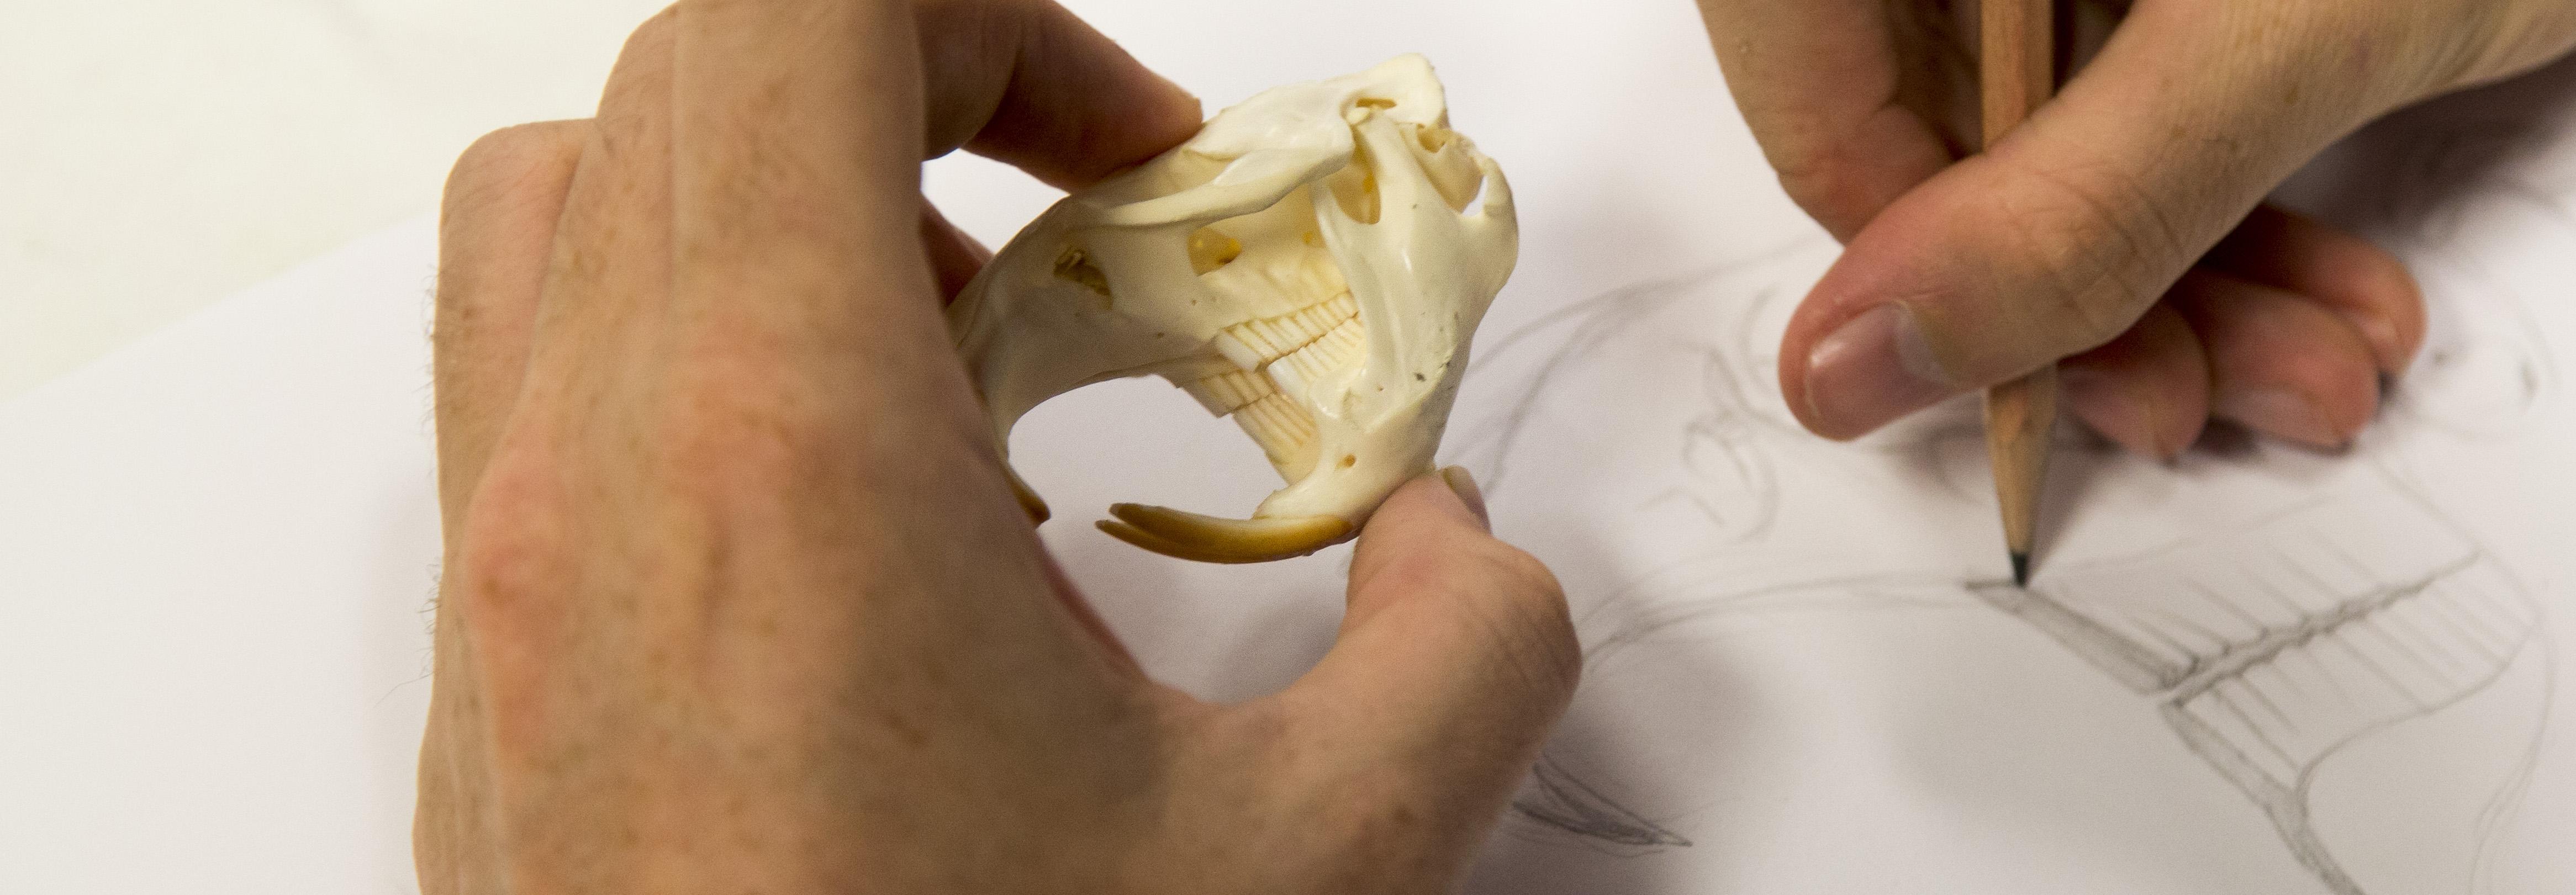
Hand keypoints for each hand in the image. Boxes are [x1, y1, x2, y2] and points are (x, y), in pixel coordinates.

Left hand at [415, 2, 1576, 891]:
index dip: (982, 18)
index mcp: (780, 455)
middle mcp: (589, 488)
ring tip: (962, 372)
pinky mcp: (490, 699)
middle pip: (687, 89)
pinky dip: (697, 378)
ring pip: (567, 230)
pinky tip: (879, 552)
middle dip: (913, 91)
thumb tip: (1466, 558)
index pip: (796, 22)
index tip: (1126, 149)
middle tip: (1081, 227)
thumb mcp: (1324, 870)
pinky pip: (536, 408)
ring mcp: (508, 592)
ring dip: (771, 220)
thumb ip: (1466, 652)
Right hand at [1695, 0, 2575, 451]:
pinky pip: (2133, 106)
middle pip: (1927, 110)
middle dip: (2083, 293)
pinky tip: (2333, 298)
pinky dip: (2229, 219)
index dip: (1904, 244)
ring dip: (2176, 288)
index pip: (1804, 66)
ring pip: (2045, 132)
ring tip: (2318, 370)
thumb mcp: (2281, 36)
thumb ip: (2071, 209)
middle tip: (2195, 400)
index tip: (2033, 375)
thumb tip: (1850, 367)